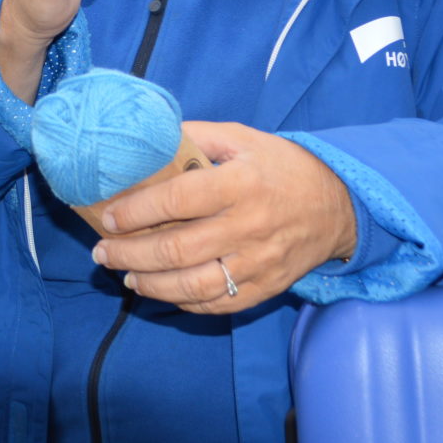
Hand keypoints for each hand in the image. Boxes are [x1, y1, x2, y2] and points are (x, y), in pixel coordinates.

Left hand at [89, 121, 357, 313]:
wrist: (339, 205)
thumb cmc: (281, 167)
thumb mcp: (241, 138)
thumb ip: (195, 137)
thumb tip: (145, 139)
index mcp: (239, 183)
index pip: (177, 200)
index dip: (136, 211)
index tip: (110, 216)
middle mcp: (248, 226)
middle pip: (176, 250)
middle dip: (130, 253)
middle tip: (103, 252)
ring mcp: (258, 262)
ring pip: (192, 285)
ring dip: (150, 285)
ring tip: (126, 275)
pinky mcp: (266, 288)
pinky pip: (217, 305)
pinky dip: (184, 303)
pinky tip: (162, 292)